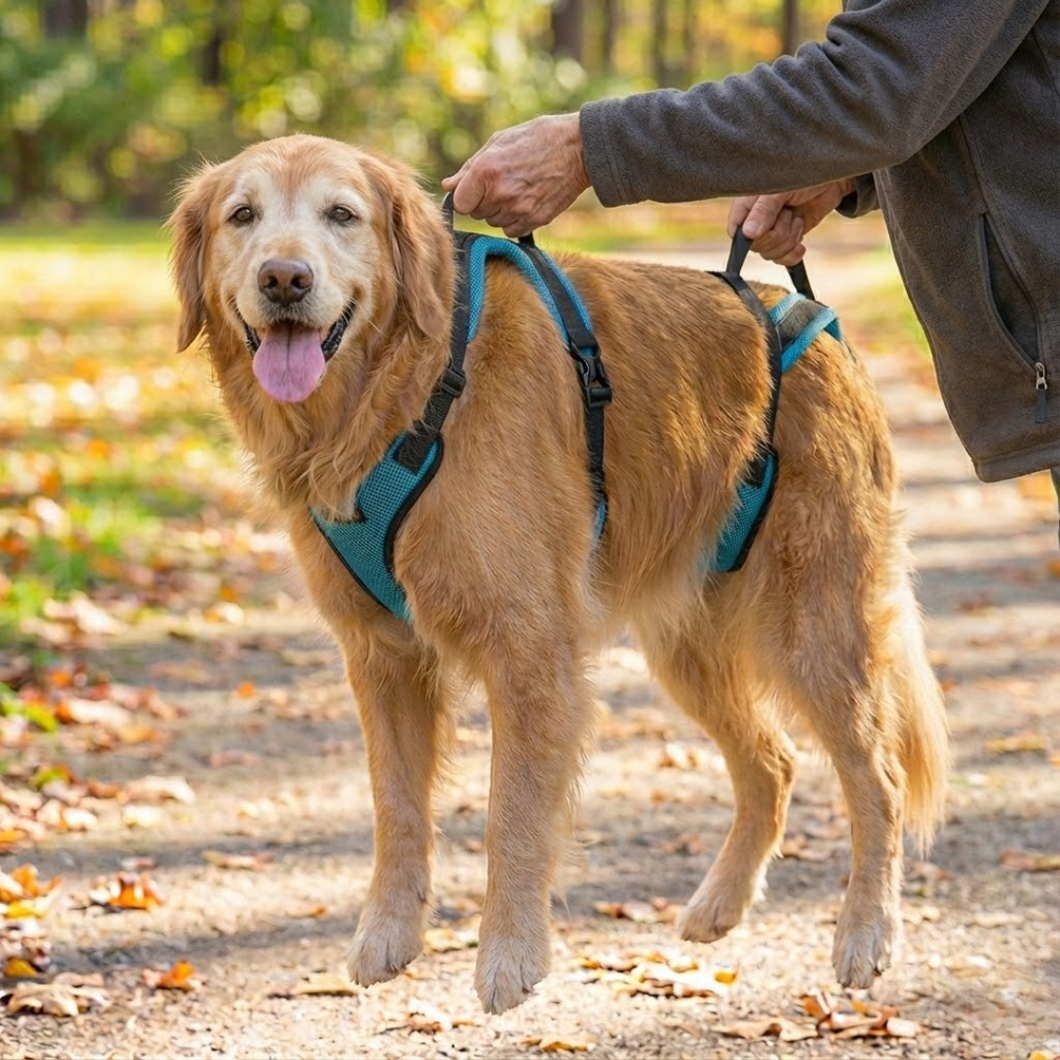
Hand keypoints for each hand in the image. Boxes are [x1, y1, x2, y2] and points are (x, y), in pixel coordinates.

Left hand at [441, 113, 589, 237]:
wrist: (579, 149)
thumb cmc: (537, 138)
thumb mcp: (499, 142)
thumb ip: (470, 168)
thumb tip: (448, 186)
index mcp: (487, 170)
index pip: (459, 203)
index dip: (465, 197)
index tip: (473, 190)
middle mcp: (500, 193)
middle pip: (476, 214)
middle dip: (483, 201)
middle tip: (502, 182)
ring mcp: (518, 210)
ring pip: (493, 222)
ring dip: (499, 210)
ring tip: (517, 188)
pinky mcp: (534, 220)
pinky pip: (511, 230)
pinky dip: (514, 220)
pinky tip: (526, 201)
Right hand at [727, 180, 854, 265]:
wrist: (832, 179)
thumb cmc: (804, 175)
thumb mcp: (781, 189)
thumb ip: (764, 210)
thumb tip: (748, 234)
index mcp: (747, 205)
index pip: (736, 232)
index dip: (751, 237)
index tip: (768, 226)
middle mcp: (756, 220)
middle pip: (756, 246)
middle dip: (777, 235)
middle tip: (789, 214)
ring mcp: (771, 231)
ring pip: (770, 254)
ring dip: (789, 240)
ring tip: (797, 219)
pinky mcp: (786, 239)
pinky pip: (781, 259)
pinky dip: (792, 255)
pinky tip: (800, 244)